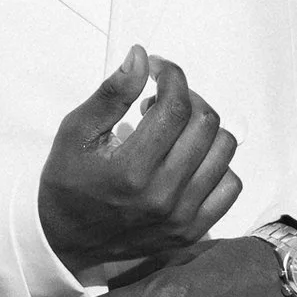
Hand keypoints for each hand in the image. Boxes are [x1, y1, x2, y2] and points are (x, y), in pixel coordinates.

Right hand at [38, 44, 240, 274]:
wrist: (66, 239)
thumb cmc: (68, 181)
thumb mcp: (77, 130)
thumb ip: (112, 93)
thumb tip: (141, 57)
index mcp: (131, 171)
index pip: (175, 108)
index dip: (172, 76)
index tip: (158, 68)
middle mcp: (162, 197)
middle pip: (204, 125)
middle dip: (187, 98)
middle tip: (161, 99)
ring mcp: (181, 218)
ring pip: (223, 152)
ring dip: (202, 129)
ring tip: (174, 129)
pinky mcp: (192, 231)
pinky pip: (229, 186)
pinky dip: (216, 164)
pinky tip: (189, 159)